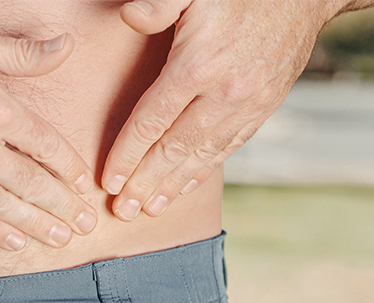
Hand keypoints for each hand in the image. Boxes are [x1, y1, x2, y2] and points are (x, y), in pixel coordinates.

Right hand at [0, 21, 96, 250]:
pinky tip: (13, 242)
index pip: (46, 145)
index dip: (69, 166)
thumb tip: (65, 46)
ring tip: (61, 240)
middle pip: (32, 184)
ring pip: (4, 207)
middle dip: (63, 207)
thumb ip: (22, 53)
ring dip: (36, 226)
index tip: (84, 183)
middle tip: (86, 225)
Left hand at [102, 0, 338, 220]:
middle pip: (174, 149)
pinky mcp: (265, 106)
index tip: (108, 181)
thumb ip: (159, 4)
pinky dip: (205, 169)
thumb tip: (129, 17)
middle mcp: (224, 93)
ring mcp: (248, 104)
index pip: (151, 121)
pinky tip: (187, 184)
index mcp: (198, 65)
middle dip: (145, 183)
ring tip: (151, 208)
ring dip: (173, 185)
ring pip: (203, 155)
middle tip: (124, 211)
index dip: (127, 155)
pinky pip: (229, 147)